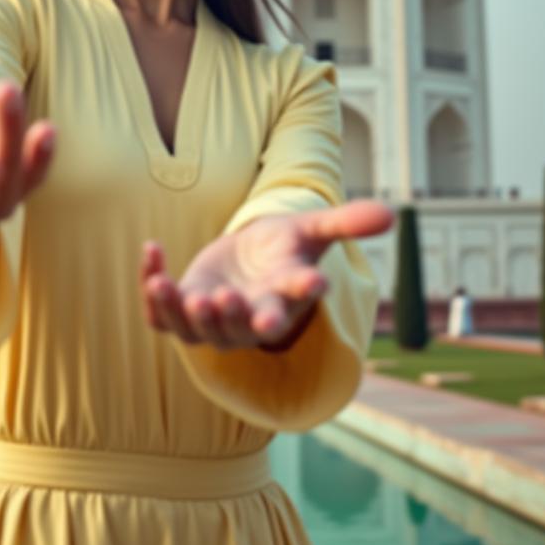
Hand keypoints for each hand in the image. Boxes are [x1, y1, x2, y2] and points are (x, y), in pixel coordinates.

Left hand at [140, 200, 393, 350]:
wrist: (246, 265)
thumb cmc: (283, 251)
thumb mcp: (312, 230)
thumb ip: (346, 223)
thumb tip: (393, 214)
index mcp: (281, 300)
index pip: (293, 302)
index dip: (302, 293)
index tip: (314, 283)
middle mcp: (246, 318)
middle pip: (240, 327)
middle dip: (232, 317)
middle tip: (224, 300)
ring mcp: (210, 320)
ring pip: (194, 330)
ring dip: (180, 311)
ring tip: (169, 286)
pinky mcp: (179, 312)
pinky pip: (160, 315)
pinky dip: (151, 290)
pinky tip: (151, 252)